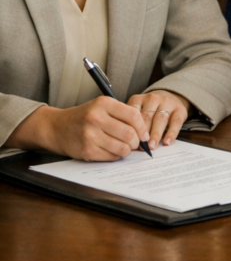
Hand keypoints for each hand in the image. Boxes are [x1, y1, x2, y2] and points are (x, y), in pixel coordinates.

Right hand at [7, 97, 148, 160]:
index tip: (144, 134)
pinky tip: (111, 150)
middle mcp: (96, 118)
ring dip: (127, 150)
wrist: (56, 127)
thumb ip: (121, 114)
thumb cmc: (83, 117)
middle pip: (130, 134)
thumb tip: (144, 131)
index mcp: (103, 103)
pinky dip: (115, 156)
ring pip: (122, 148)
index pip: (133, 116)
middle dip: (136, 142)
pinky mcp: (87, 150)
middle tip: (135, 143)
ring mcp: (90, 135)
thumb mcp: (100, 107)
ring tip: (123, 147)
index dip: (142, 128)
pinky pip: (111, 156)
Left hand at [127, 90, 189, 149]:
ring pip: (160, 118)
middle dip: (143, 133)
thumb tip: (127, 143)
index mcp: (138, 99)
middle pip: (147, 116)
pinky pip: (176, 121)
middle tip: (141, 147)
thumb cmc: (149, 111)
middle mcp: (152, 98)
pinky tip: (167, 142)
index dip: (131, 128)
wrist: (169, 98)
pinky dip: (171, 133)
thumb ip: (132, 124)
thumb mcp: (137, 112)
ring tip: (152, 146)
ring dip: (155, 134)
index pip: (133, 113)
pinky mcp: (179, 109)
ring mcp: (167, 103)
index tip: (130, 141)